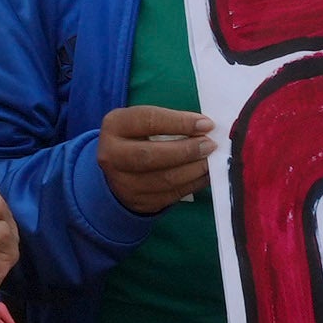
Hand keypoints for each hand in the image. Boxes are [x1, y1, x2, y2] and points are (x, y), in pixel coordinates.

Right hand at [97, 104, 215, 215]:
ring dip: (194, 170)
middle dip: (186, 150)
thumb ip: (169, 122)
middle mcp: (112, 155)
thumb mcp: (143, 122)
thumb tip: (204, 128)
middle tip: (209, 145)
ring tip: (210, 160)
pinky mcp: (138, 202)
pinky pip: (171, 195)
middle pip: (152, 155)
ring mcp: (123, 182)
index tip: (206, 125)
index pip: (149, 121)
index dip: (180, 123)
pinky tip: (204, 175)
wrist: (117, 170)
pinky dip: (193, 184)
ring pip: (165, 179)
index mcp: (115, 126)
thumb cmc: (138, 138)